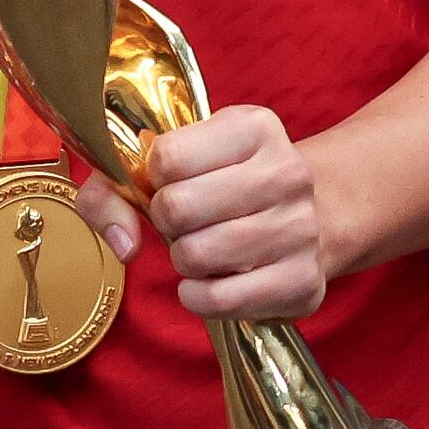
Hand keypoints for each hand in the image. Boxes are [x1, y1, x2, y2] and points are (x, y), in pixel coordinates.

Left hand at [136, 105, 326, 321]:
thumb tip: (124, 244)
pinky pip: (218, 300)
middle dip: (165, 222)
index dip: (153, 178)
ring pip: (196, 255)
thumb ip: (116, 188)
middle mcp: (286, 173)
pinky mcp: (302, 282)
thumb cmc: (226, 186)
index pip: (167, 157)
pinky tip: (209, 281)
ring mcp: (301, 229)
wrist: (313, 217)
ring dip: (183, 259)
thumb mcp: (179, 161)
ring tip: (203, 247)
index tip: (170, 182)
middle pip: (178, 208)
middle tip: (184, 221)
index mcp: (254, 128)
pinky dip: (197, 297)